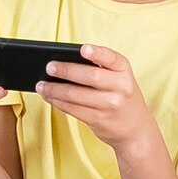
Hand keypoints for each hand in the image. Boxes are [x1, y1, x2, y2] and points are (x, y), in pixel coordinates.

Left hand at [36, 44, 155, 153]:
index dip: (97, 53)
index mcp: (125, 71)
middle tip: (49, 67)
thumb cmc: (122, 97)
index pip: (112, 58)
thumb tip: (64, 63)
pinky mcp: (99, 120)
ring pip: (76, 95)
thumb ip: (102, 69)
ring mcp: (110, 105)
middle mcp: (120, 87)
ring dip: (54, 90)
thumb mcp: (120, 80)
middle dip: (66, 71)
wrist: (136, 129)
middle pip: (90, 76)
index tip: (83, 48)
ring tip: (41, 85)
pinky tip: (49, 97)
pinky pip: (73, 109)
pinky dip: (58, 102)